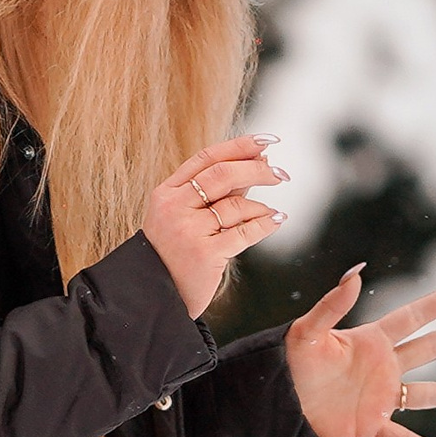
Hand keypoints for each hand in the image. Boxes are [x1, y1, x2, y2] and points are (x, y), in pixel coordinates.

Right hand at [145, 138, 284, 316]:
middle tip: (280, 174)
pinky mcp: (205, 254)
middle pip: (223, 174)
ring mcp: (189, 230)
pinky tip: (275, 221)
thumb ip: (217, 191)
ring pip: (236, 205)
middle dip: (257, 170)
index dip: (239, 145)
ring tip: (271, 212)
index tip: (267, 141)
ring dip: (261, 206)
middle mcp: (175, 207)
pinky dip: (265, 224)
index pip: (206, 158)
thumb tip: (258, 162)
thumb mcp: (184, 216)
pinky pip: (245, 232)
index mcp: (167, 192)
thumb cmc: (174, 253)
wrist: (155, 295)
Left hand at [284, 270, 435, 436]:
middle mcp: (383, 367)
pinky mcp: (370, 426)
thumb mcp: (308, 331)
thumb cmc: (287, 364)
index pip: (414, 317)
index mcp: (371, 341)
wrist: (274, 403)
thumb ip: (333, 304)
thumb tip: (358, 272)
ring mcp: (380, 398)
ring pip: (431, 394)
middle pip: (433, 348)